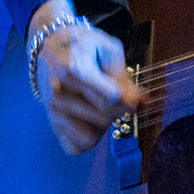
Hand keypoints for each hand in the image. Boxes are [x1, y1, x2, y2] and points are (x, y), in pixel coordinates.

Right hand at [28, 0, 144, 155]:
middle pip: (104, 116)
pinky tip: (91, 118)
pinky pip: (78, 147)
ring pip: (92, 136)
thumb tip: (142, 102)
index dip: (130, 101)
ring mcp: (52, 111)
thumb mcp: (108, 49)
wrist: (51, 47)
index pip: (109, 98)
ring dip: (104, 124)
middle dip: (121, 109)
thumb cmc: (85, 45)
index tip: (140, 98)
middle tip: (120, 95)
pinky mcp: (52, 125)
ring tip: (101, 105)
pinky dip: (89, 137)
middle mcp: (58, 93)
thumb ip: (124, 77)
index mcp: (73, 68)